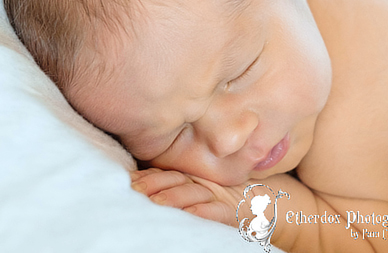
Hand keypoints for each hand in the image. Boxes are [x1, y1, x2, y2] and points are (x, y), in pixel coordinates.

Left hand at [130, 168, 245, 225]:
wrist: (257, 205)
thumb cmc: (215, 200)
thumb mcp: (192, 191)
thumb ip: (168, 186)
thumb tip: (133, 184)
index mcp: (189, 178)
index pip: (166, 174)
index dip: (148, 176)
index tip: (130, 181)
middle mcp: (200, 184)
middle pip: (177, 179)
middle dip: (156, 184)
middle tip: (136, 190)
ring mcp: (217, 196)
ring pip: (194, 193)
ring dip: (175, 197)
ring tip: (157, 203)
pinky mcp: (231, 211)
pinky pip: (217, 212)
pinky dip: (204, 212)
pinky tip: (191, 214)